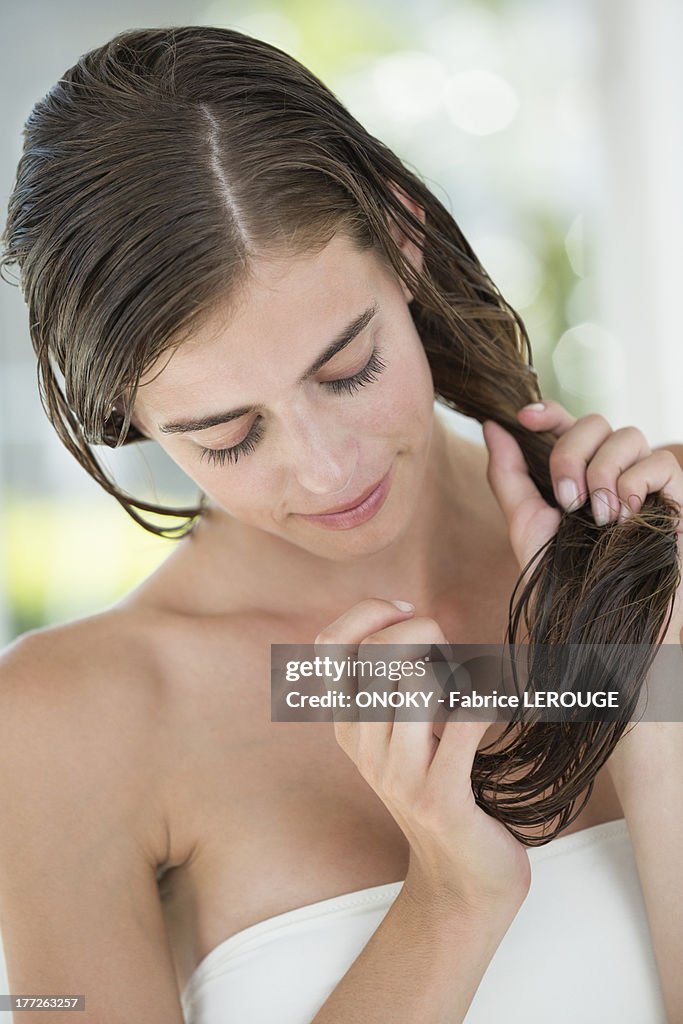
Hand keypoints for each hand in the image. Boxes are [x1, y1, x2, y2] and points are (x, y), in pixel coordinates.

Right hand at [315, 599, 530, 909]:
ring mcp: (398, 775)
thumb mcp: (401, 734)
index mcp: (347, 725)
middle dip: (420, 632)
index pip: (329, 645)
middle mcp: (363, 747)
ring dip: (454, 669)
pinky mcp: (439, 797)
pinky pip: (466, 720)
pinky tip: (493, 709)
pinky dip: (487, 700)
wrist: (461, 879)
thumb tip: (409, 614)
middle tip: (448, 652)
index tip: (407, 612)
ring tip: (467, 689)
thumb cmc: (439, 787)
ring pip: (416, 680)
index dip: (367, 612)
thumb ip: (392, 681)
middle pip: (377, 653)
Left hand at [482, 399, 682, 643]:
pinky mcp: (678, 499)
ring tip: (597, 518)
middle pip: (595, 421)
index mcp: (577, 473)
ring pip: (629, 435)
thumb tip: (492, 426)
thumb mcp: (525, 523)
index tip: (523, 417)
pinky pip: (661, 463)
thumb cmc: (563, 578)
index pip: (567, 423)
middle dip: (571, 454)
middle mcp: (611, 471)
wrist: (598, 621)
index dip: (548, 411)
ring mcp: (645, 483)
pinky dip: (637, 484)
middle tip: (566, 500)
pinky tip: (626, 517)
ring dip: (602, 473)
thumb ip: (508, 474)